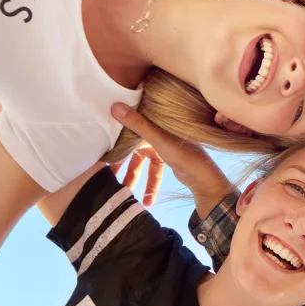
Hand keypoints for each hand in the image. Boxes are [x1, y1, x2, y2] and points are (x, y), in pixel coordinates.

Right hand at [111, 103, 231, 209]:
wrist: (205, 176)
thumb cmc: (183, 153)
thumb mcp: (157, 139)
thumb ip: (137, 124)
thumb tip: (115, 106)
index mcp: (156, 120)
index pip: (129, 124)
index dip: (114, 134)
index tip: (99, 145)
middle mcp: (158, 130)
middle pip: (132, 146)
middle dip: (119, 162)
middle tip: (104, 173)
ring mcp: (162, 144)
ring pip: (141, 161)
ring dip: (132, 176)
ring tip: (121, 190)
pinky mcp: (166, 157)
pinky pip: (151, 169)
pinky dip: (148, 183)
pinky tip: (146, 199)